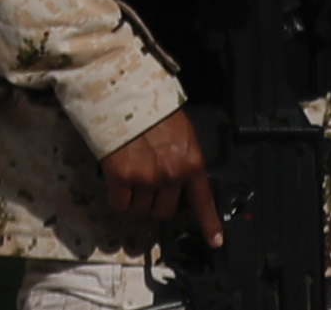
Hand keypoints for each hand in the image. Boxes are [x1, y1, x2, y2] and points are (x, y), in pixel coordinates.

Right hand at [98, 108, 219, 245]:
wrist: (119, 89)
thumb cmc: (148, 104)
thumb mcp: (179, 130)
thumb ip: (182, 157)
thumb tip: (178, 179)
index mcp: (190, 161)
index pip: (203, 200)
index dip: (209, 224)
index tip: (215, 241)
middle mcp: (171, 174)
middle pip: (165, 210)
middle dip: (155, 204)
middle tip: (145, 189)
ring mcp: (146, 177)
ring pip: (141, 209)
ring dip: (134, 202)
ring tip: (128, 181)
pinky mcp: (121, 175)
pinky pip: (120, 202)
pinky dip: (117, 198)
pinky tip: (115, 183)